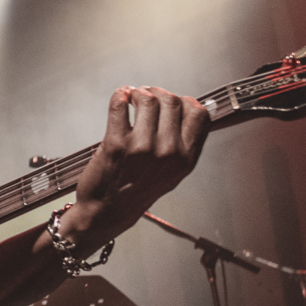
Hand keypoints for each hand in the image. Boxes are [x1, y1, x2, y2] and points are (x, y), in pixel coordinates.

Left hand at [65, 85, 209, 247]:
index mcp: (185, 159)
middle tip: (146, 95)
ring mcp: (142, 147)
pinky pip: (120, 106)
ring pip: (148, 100)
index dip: (185, 101)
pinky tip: (120, 98)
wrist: (106, 213)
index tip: (172, 101)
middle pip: (172, 101)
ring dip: (139, 93)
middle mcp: (168, 152)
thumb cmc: (136, 192)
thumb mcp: (172, 173)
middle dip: (158, 93)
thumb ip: (184, 144)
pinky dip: (120, 96)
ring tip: (132, 97)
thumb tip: (193, 109)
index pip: (199, 114)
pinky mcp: (116, 144)